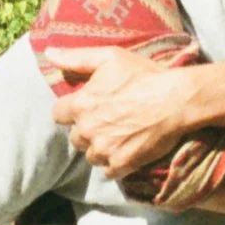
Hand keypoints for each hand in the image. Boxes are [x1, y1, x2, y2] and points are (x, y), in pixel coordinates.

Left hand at [43, 46, 201, 177]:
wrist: (176, 99)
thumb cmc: (143, 75)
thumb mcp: (109, 58)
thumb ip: (76, 58)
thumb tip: (48, 53)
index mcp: (80, 105)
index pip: (58, 115)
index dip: (71, 110)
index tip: (87, 107)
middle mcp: (87, 130)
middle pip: (75, 138)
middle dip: (87, 130)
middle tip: (107, 121)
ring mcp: (104, 149)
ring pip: (91, 156)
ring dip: (101, 148)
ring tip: (119, 136)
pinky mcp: (121, 164)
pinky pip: (108, 172)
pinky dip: (115, 164)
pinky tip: (126, 150)